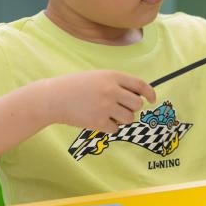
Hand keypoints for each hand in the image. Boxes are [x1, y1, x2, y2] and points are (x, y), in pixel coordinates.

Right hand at [37, 70, 155, 133]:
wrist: (53, 98)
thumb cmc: (76, 87)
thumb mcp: (98, 76)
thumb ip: (118, 83)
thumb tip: (139, 96)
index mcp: (112, 76)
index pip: (140, 84)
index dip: (149, 93)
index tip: (152, 99)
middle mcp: (111, 90)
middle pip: (137, 104)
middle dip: (131, 108)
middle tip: (119, 108)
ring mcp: (105, 107)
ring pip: (129, 118)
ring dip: (122, 119)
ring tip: (107, 114)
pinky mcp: (98, 122)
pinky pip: (116, 129)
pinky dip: (110, 127)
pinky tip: (98, 120)